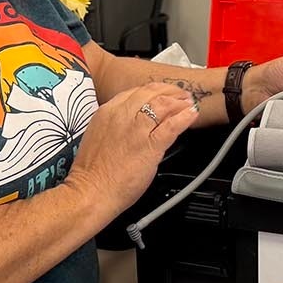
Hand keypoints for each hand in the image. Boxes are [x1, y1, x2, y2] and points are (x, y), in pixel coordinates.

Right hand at [68, 84, 198, 213]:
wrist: (91, 191)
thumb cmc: (93, 172)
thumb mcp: (99, 136)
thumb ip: (117, 125)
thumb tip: (135, 123)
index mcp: (107, 112)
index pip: (136, 91)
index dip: (154, 91)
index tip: (162, 93)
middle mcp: (122, 115)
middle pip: (151, 93)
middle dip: (170, 92)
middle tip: (180, 95)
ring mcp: (137, 129)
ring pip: (163, 104)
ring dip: (179, 102)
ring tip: (188, 103)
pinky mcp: (150, 145)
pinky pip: (172, 125)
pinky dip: (185, 118)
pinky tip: (191, 115)